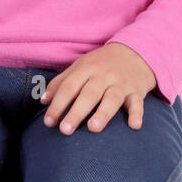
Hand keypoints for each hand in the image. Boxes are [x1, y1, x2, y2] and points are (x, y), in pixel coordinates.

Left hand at [40, 42, 156, 134]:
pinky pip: (138, 102)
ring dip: (103, 114)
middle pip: (88, 94)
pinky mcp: (137, 91)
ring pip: (112, 99)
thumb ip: (61, 83)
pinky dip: (137, 114)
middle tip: (65, 130)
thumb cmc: (101, 64)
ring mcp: (121, 83)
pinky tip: (134, 126)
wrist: (135, 52)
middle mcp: (104, 76)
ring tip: (93, 129)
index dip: (57, 104)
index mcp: (86, 69)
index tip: (48, 122)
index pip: (69, 87)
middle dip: (76, 112)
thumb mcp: (80, 67)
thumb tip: (43, 101)